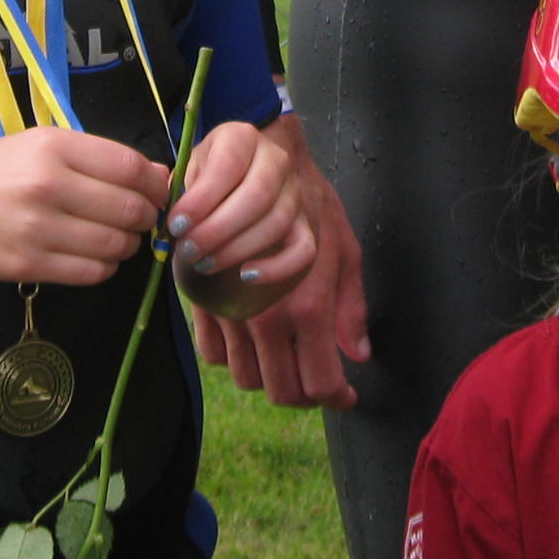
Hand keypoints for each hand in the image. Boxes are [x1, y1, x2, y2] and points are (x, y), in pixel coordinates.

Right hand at [0, 130, 166, 285]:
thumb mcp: (40, 143)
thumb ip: (97, 157)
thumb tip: (158, 175)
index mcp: (55, 147)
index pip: (131, 168)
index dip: (155, 183)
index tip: (156, 190)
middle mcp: (49, 185)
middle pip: (129, 209)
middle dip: (146, 217)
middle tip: (140, 218)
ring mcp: (38, 228)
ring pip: (115, 245)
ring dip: (128, 245)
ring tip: (116, 237)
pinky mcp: (28, 264)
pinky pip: (91, 273)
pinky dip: (105, 267)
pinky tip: (95, 256)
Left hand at [166, 120, 316, 319]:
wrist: (232, 181)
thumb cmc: (205, 177)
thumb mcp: (188, 171)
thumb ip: (181, 192)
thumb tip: (174, 224)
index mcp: (242, 137)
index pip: (228, 165)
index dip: (202, 199)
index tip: (176, 225)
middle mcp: (276, 159)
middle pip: (258, 195)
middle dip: (217, 229)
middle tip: (187, 251)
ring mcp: (295, 192)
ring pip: (277, 223)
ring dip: (236, 250)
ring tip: (203, 264)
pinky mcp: (304, 224)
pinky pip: (304, 250)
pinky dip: (278, 268)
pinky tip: (245, 275)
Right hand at [189, 117, 367, 405]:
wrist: (254, 160)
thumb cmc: (308, 199)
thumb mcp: (345, 249)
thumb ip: (351, 307)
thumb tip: (358, 354)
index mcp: (309, 308)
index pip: (317, 384)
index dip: (333, 397)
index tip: (343, 396)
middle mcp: (266, 317)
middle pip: (280, 390)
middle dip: (300, 393)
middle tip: (314, 379)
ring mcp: (229, 312)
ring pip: (244, 376)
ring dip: (266, 374)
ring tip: (284, 357)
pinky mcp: (200, 300)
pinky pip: (213, 353)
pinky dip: (233, 355)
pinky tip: (251, 338)